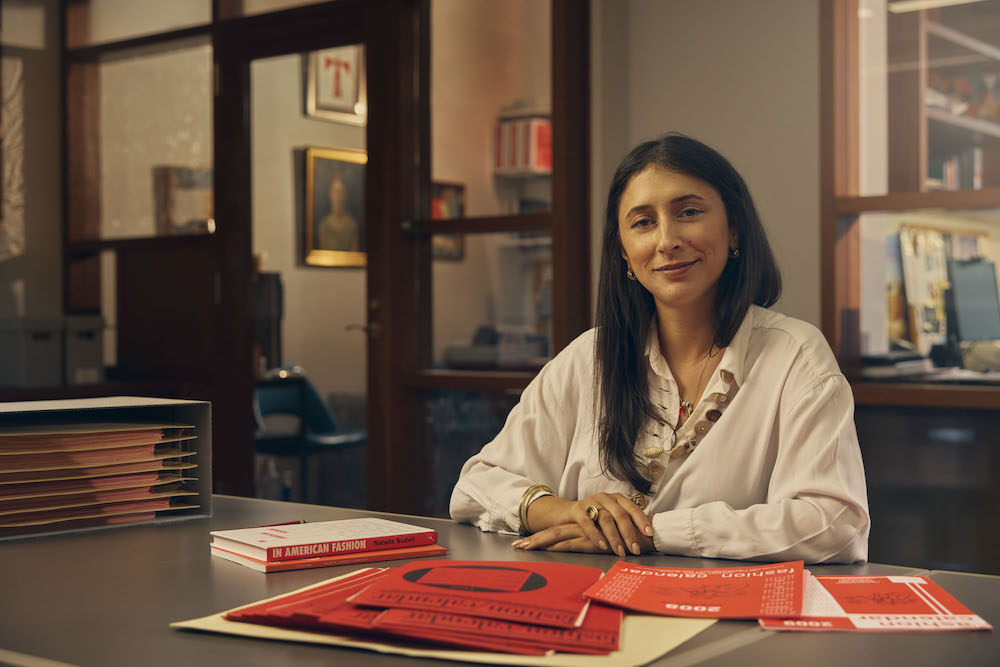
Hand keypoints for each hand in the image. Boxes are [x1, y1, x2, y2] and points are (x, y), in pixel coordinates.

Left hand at [512, 522, 655, 554]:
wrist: (647, 533)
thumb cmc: (629, 538)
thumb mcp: (610, 542)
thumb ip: (598, 542)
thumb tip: (587, 551)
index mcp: (584, 527)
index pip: (558, 531)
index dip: (541, 536)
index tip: (525, 541)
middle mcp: (582, 527)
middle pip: (553, 532)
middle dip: (533, 539)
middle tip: (516, 545)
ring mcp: (587, 532)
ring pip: (558, 535)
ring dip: (540, 542)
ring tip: (523, 547)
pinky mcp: (593, 540)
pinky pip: (572, 543)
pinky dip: (558, 547)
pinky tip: (546, 549)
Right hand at [523, 492, 653, 556]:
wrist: (567, 514)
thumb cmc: (594, 519)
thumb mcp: (611, 517)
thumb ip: (625, 524)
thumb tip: (647, 538)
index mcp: (617, 499)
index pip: (633, 508)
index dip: (642, 521)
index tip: (650, 534)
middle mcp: (605, 498)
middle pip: (621, 515)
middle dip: (629, 533)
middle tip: (635, 549)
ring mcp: (591, 502)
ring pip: (606, 519)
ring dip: (614, 537)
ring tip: (620, 551)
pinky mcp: (577, 509)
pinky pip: (587, 523)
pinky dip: (595, 535)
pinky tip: (602, 546)